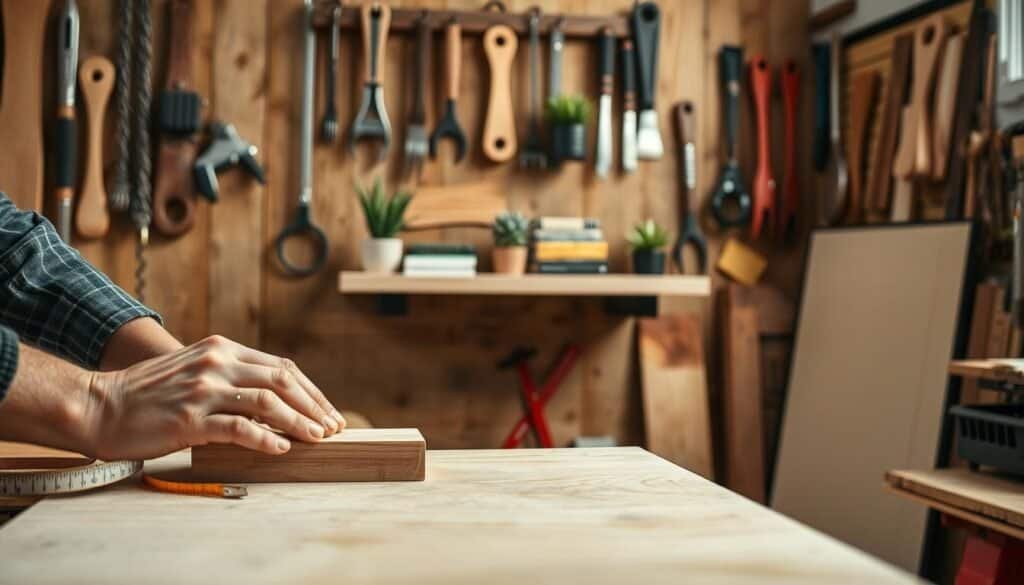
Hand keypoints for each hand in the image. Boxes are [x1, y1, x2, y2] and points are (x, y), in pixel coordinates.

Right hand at [84, 335, 344, 460]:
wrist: (100, 405)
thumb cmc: (149, 393)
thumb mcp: (195, 369)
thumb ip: (230, 375)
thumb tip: (273, 397)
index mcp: (221, 348)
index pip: (281, 367)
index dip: (310, 391)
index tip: (328, 411)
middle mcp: (216, 363)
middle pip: (282, 381)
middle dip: (314, 405)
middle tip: (333, 427)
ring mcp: (204, 390)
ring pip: (267, 402)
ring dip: (299, 421)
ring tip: (318, 438)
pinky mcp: (190, 418)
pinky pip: (239, 428)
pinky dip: (266, 439)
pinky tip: (282, 449)